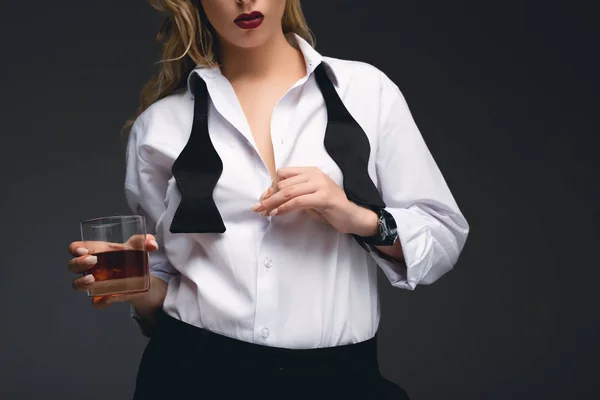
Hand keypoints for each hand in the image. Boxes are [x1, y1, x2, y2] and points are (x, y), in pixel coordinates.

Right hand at [68, 234, 159, 308]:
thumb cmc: (135, 257)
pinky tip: (108, 298)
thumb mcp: (140, 246)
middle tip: (92, 261)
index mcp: (96, 251)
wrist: (144, 277)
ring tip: (92, 279)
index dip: (74, 248)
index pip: (76, 248)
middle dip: (78, 263)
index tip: (82, 250)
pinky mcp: (103, 297)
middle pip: (73, 265)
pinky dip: (100, 301)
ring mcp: (95, 284)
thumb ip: (146, 241)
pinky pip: (96, 302)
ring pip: (77, 285)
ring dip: (81, 283)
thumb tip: (152, 244)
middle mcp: (91, 268)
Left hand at [252, 167, 377, 235]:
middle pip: (283, 183)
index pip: (283, 174)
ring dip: (273, 203)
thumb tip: (272, 198)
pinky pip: (298, 201)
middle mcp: (314, 175)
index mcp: (310, 172)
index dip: (270, 187)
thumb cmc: (330, 209)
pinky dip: (284, 208)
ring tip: (264, 212)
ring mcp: (320, 184)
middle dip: (268, 196)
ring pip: (288, 191)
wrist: (352, 216)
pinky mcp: (323, 197)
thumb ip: (294, 194)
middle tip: (259, 208)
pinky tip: (277, 213)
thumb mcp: (309, 198)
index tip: (263, 199)